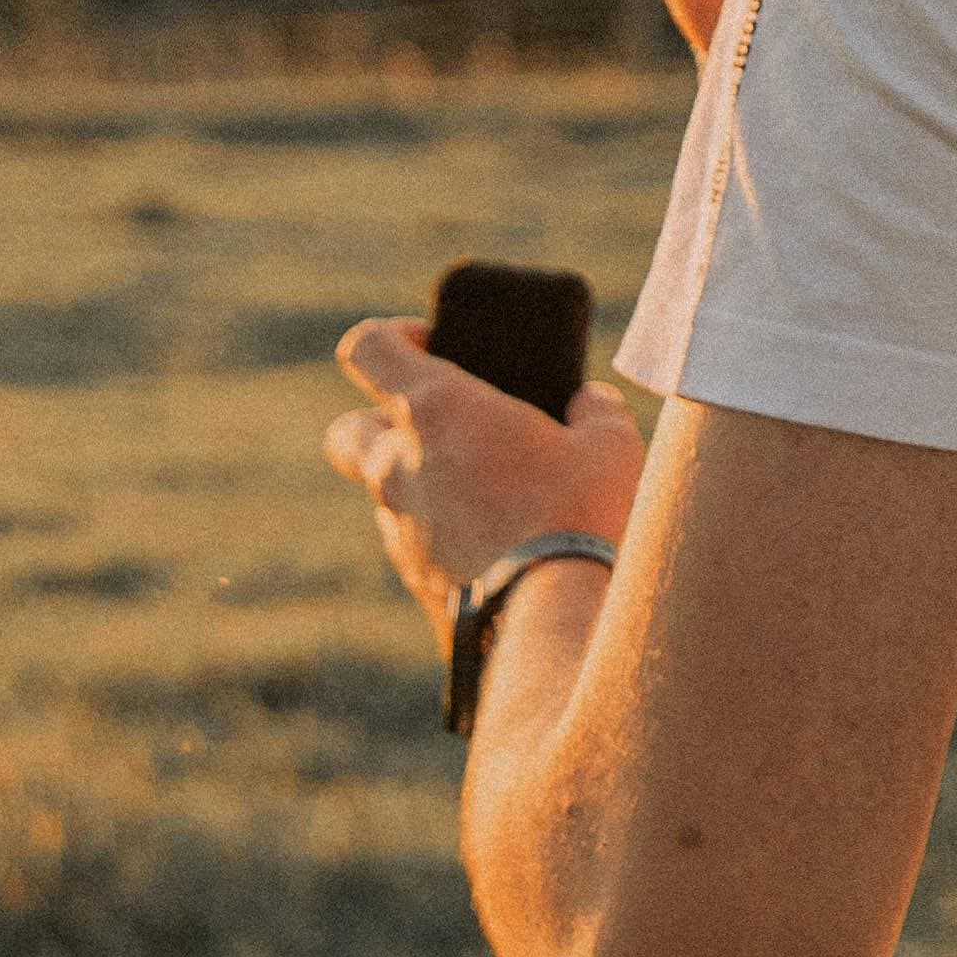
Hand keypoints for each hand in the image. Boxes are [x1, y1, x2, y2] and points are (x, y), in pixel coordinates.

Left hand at [327, 319, 644, 634]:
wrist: (554, 619)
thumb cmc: (578, 516)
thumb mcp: (609, 445)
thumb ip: (595, 411)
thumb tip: (590, 404)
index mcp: (436, 408)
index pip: (368, 347)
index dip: (393, 337)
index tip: (432, 344)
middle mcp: (398, 464)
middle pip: (347, 429)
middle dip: (378, 420)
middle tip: (439, 426)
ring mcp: (399, 525)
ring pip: (379, 490)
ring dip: (413, 481)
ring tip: (479, 489)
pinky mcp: (413, 576)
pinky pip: (409, 539)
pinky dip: (434, 530)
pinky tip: (489, 540)